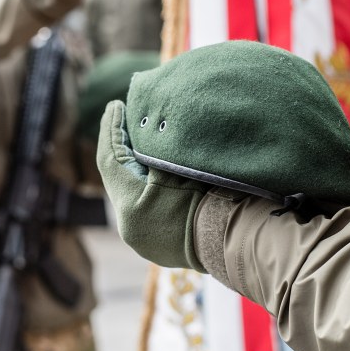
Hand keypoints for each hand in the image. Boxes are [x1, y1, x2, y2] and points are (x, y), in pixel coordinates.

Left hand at [96, 100, 207, 269]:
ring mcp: (144, 240)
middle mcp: (130, 226)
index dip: (111, 129)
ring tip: (138, 140)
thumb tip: (149, 119)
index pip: (110, 159)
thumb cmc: (213, 199)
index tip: (115, 105)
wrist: (239, 242)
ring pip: (130, 193)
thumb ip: (160, 146)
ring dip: (132, 167)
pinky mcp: (159, 245)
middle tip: (123, 118)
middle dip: (119, 146)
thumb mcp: (183, 164)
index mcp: (132, 206)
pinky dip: (146, 185)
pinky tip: (155, 170)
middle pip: (117, 177)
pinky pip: (145, 207)